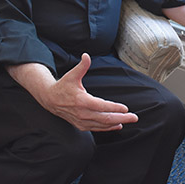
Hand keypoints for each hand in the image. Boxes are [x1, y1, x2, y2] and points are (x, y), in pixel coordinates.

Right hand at [9, 54, 138, 131]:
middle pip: (105, 118)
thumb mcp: (72, 75)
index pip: (102, 106)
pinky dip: (108, 128)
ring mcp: (82, 121)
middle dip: (122, 118)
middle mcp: (82, 113)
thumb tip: (86, 55)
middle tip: (135, 117)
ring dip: (117, 123)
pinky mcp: (81, 125)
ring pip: (102, 125)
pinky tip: (118, 125)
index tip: (126, 108)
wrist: (49, 99)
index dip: (115, 108)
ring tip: (129, 120)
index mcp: (82, 101)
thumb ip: (82, 66)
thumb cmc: (63, 86)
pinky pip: (97, 128)